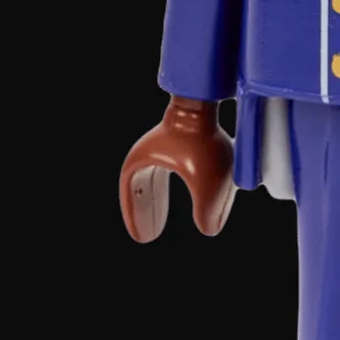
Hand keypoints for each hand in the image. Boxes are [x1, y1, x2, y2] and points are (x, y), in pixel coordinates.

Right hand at [119, 96, 235, 241]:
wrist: (207, 102)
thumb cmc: (201, 139)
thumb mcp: (207, 184)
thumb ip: (207, 211)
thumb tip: (209, 229)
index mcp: (140, 161)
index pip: (130, 193)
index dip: (135, 216)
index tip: (142, 236)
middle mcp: (149, 152)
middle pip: (141, 189)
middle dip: (146, 211)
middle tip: (149, 234)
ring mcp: (165, 144)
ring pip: (155, 180)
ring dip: (158, 201)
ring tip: (163, 220)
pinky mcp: (183, 138)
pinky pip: (172, 169)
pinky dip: (178, 184)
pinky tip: (192, 196)